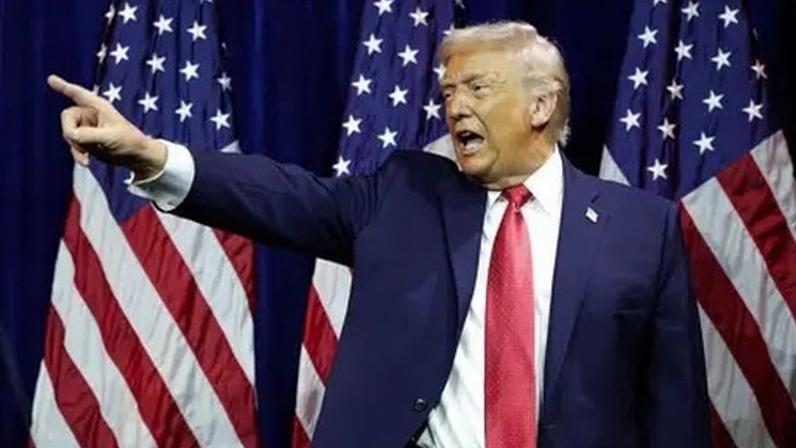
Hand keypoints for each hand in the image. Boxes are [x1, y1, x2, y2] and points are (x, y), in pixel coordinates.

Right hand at [47, 74, 165, 178]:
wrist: (136, 156)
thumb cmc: (129, 141)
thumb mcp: (110, 137)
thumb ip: (88, 135)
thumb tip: (70, 135)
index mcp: (98, 106)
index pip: (77, 94)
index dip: (63, 86)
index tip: (50, 79)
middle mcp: (90, 114)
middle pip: (67, 118)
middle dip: (71, 132)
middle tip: (80, 144)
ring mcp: (86, 128)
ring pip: (69, 134)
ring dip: (76, 147)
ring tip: (87, 158)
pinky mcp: (86, 140)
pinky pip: (73, 145)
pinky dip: (77, 153)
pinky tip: (85, 162)